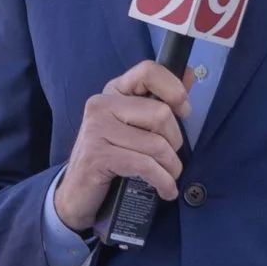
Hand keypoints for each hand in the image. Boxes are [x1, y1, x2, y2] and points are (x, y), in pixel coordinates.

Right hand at [51, 62, 191, 232]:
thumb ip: (161, 99)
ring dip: (170, 168)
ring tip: (167, 177)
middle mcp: (101, 105)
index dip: (174, 89)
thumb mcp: (135, 126)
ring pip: (157, 144)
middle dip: (174, 142)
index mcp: (113, 92)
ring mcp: (96, 129)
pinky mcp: (97, 155)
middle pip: (161, 114)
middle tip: (168, 158)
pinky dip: (163, 181)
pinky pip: (145, 165)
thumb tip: (188, 73)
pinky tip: (165, 190)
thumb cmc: (112, 158)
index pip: (148, 71)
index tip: (183, 110)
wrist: (77, 194)